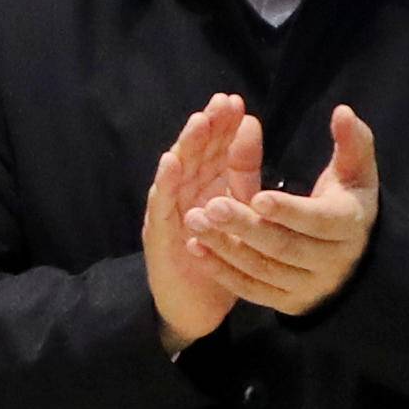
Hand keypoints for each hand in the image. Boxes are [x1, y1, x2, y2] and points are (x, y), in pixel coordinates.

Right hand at [143, 94, 261, 353]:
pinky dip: (165, 183)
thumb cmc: (218, 258)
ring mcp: (169, 213)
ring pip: (176, 174)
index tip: (235, 101)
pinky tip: (171, 162)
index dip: (222, 126)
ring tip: (198, 123)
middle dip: (206, 128)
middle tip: (219, 102)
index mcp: (205, 186)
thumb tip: (250, 124)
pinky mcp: (158, 235)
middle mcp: (184, 195)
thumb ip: (243, 171)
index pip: (213, 149)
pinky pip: (161, 206)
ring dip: (186, 147)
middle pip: (194, 154)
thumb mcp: (237, 207)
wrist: (197, 306)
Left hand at [187, 103, 377, 317]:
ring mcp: (307, 286)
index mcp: (348, 226)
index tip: (256, 197)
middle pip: (283, 247)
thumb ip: (352, 142)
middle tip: (208, 206)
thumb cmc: (348, 204)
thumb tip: (342, 111)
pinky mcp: (286, 301)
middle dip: (244, 228)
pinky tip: (195, 248)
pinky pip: (251, 289)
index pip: (318, 221)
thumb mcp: (357, 173)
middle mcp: (331, 262)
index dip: (288, 211)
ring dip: (224, 247)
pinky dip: (221, 271)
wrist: (355, 260)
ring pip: (262, 269)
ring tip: (191, 221)